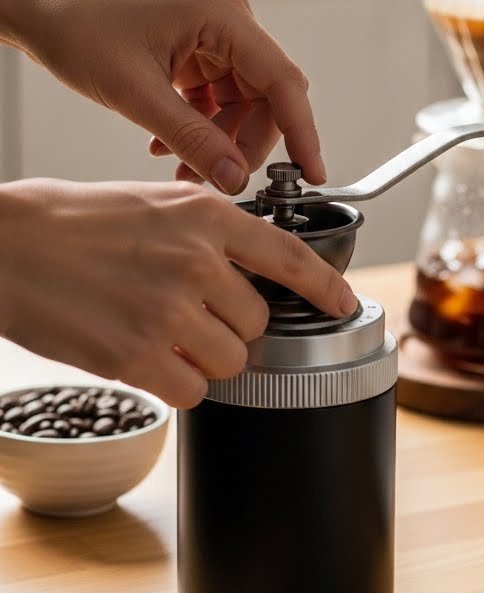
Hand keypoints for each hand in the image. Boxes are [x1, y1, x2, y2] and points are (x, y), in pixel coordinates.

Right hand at [0, 179, 356, 407]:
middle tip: (192, 316)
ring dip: (206, 359)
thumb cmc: (71, 221)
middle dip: (232, 327)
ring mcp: (170, 310)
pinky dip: (178, 385)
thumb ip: (205, 228)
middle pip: (257, 322)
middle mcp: (197, 260)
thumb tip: (242, 263)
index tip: (343, 304)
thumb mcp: (153, 201)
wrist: (9, 247)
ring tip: (164, 335)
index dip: (324, 287)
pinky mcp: (138, 356)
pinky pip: (193, 391)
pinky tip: (150, 360)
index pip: (288, 256)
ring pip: (231, 361)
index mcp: (205, 215)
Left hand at [6, 0, 324, 193]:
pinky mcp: (194, 44)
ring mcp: (211, 29)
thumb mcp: (136, 94)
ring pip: (240, 101)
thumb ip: (192, 139)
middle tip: (218, 181)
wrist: (39, 6)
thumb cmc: (79, 27)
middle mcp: (226, 15)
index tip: (312, 173)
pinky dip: (200, 125)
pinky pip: (216, 95)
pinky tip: (169, 146)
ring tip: (183, 169)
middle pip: (264, 95)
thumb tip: (234, 178)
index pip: (282, 81)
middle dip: (243, 143)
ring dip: (218, 139)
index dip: (302, 132)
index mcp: (222, 12)